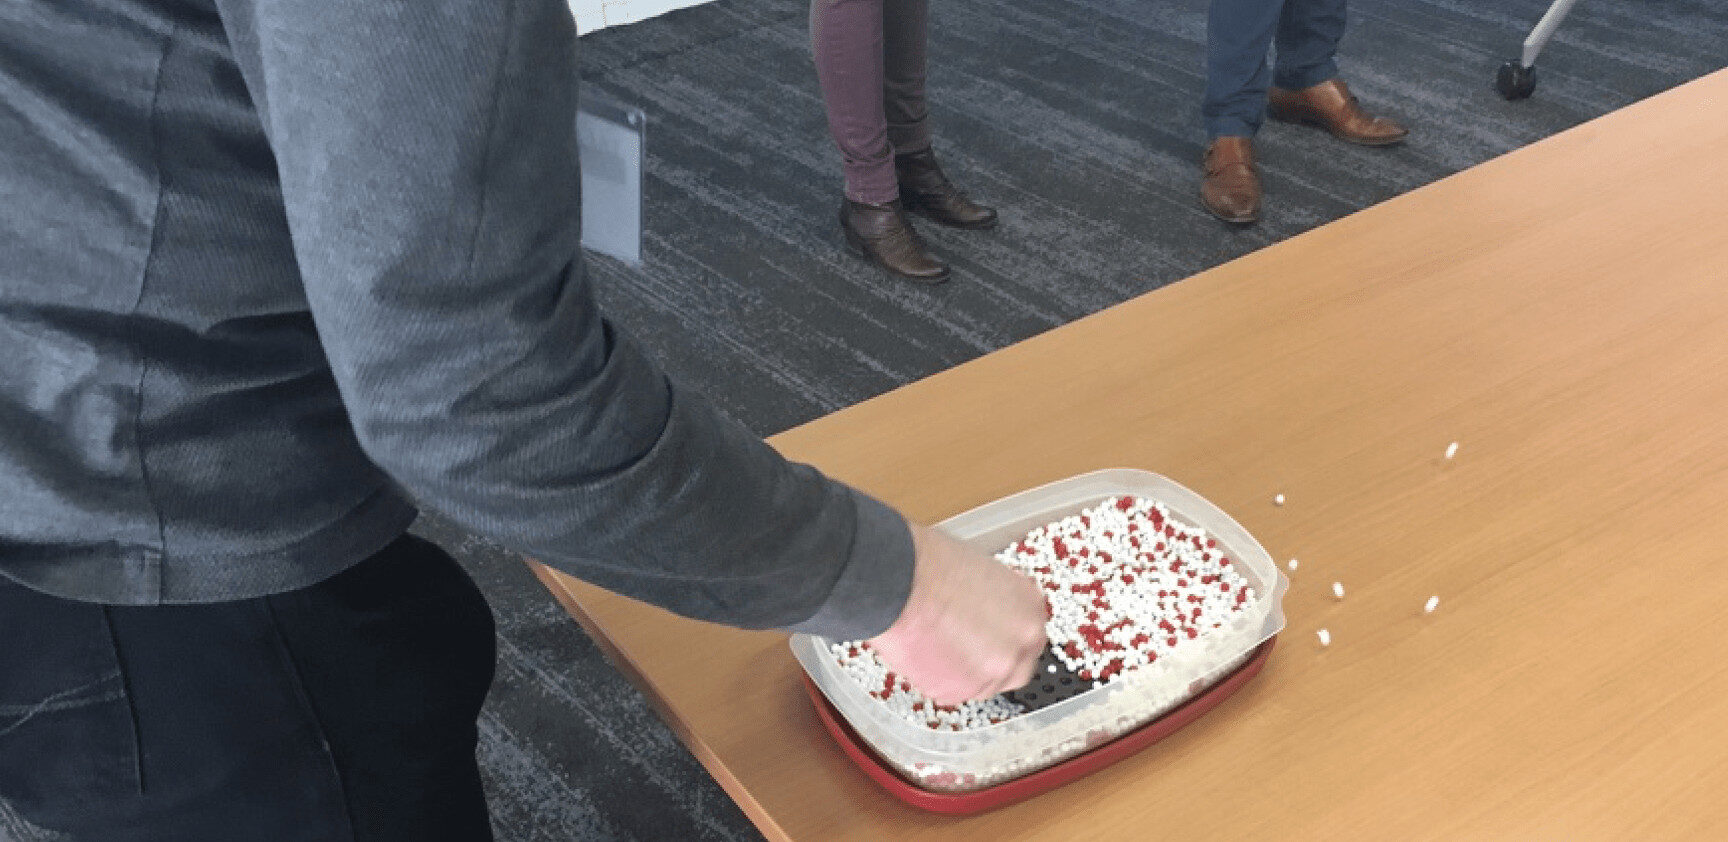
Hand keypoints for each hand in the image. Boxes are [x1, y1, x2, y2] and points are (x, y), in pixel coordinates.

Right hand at [867, 523, 1048, 705]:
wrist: (898, 582)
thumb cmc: (931, 566)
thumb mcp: (985, 571)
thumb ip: (1000, 602)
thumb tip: (992, 614)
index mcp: (1030, 610)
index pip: (1029, 635)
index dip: (1006, 634)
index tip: (992, 634)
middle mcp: (1018, 646)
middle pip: (1014, 665)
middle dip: (992, 659)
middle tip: (966, 645)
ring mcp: (990, 673)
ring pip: (982, 683)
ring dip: (965, 670)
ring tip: (938, 643)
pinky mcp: (956, 692)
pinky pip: (950, 691)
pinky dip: (937, 677)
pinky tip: (925, 650)